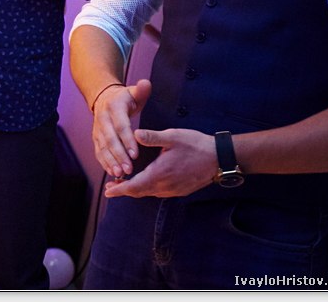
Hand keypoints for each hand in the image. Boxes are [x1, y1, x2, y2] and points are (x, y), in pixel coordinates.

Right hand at [91, 78, 151, 177]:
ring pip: (103, 147)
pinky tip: (112, 172)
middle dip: (119, 155)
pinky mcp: (96, 138)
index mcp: (113, 107)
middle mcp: (102, 119)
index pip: (121, 126)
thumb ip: (141, 90)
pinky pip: (98, 151)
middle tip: (129, 169)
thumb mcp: (133, 92)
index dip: (127, 140)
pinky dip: (104, 162)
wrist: (104, 98)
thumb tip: (146, 83)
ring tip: (119, 174)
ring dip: (110, 161)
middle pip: (110, 139)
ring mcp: (97, 129)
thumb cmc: (124, 98)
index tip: (135, 154)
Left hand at [104, 127, 218, 198]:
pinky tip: (145, 181)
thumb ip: (151, 137)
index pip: (134, 187)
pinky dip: (148, 189)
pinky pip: (159, 192)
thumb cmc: (196, 145)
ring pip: (149, 193)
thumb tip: (133, 134)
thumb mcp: (172, 137)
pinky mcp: (181, 190)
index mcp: (160, 174)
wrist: (220, 158)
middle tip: (110, 187)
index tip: (108, 192)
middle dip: (124, 190)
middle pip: (139, 192)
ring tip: (124, 184)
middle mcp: (165, 186)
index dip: (119, 190)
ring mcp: (174, 190)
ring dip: (136, 189)